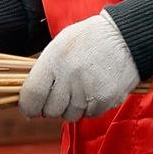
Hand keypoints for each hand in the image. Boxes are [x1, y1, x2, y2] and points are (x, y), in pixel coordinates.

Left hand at [20, 11, 139, 120]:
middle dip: (51, 106)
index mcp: (54, 60)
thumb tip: (29, 97)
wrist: (124, 38)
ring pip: (69, 115)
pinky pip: (89, 114)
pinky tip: (93, 90)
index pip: (32, 95)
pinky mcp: (104, 101)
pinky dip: (88, 107)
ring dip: (70, 107)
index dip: (28, 106)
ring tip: (78, 89)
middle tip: (59, 94)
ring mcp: (88, 91)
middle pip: (50, 110)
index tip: (30, 107)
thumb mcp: (60, 44)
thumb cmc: (88, 39)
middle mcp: (69, 77)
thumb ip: (44, 69)